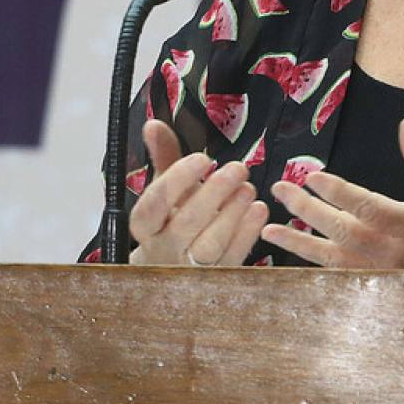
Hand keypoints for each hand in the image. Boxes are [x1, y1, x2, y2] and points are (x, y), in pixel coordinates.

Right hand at [128, 119, 268, 266]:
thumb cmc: (169, 224)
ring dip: (232, 214)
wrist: (168, 273)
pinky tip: (258, 210)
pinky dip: (247, 234)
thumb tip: (153, 124)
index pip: (154, 204)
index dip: (177, 180)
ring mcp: (188, 270)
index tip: (202, 158)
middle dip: (214, 193)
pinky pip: (232, 259)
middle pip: (186, 223)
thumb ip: (163, 157)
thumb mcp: (164, 192)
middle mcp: (163, 250)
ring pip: (210, 246)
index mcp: (145, 226)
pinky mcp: (215, 279)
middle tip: (238, 168)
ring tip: (248, 189)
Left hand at [261, 117, 403, 275]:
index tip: (311, 176)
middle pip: (341, 232)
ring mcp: (388, 275)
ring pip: (335, 260)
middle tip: (280, 189)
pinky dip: (317, 265)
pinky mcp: (385, 286)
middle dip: (306, 211)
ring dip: (300, 244)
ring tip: (269, 231)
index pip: (366, 207)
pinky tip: (295, 254)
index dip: (336, 192)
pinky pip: (343, 276)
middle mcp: (396, 254)